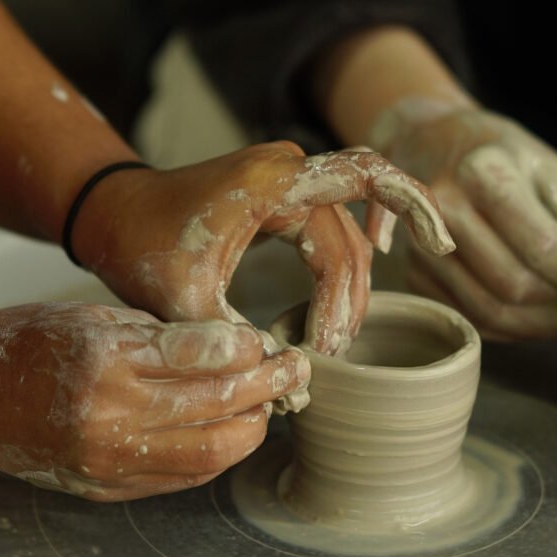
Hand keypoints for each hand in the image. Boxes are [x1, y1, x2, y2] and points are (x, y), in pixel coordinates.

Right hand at [0, 303, 309, 500]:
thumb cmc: (32, 346)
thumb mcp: (96, 317)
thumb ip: (164, 334)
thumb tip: (233, 348)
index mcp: (107, 359)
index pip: (203, 355)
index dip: (247, 348)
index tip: (265, 341)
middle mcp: (111, 414)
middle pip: (218, 404)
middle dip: (269, 386)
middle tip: (295, 370)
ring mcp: (111, 460)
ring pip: (213, 450)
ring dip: (254, 426)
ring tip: (269, 404)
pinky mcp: (111, 488)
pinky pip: (186, 476)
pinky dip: (221, 454)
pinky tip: (235, 432)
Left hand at [74, 141, 452, 354]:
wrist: (114, 214)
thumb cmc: (143, 246)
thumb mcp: (185, 302)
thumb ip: (239, 343)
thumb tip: (291, 385)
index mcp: (272, 181)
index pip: (365, 178)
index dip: (413, 206)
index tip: (442, 247)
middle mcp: (288, 170)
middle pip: (351, 238)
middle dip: (348, 301)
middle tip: (327, 355)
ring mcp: (288, 180)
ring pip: (345, 238)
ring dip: (347, 291)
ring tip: (330, 340)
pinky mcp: (284, 196)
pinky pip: (336, 220)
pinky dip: (355, 248)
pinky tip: (379, 258)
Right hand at [369, 99, 556, 339]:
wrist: (429, 146)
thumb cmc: (499, 156)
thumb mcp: (548, 167)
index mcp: (483, 173)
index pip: (542, 247)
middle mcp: (443, 211)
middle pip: (514, 287)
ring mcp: (422, 247)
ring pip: (490, 313)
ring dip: (540, 325)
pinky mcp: (414, 274)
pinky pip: (470, 319)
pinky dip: (510, 328)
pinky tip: (536, 315)